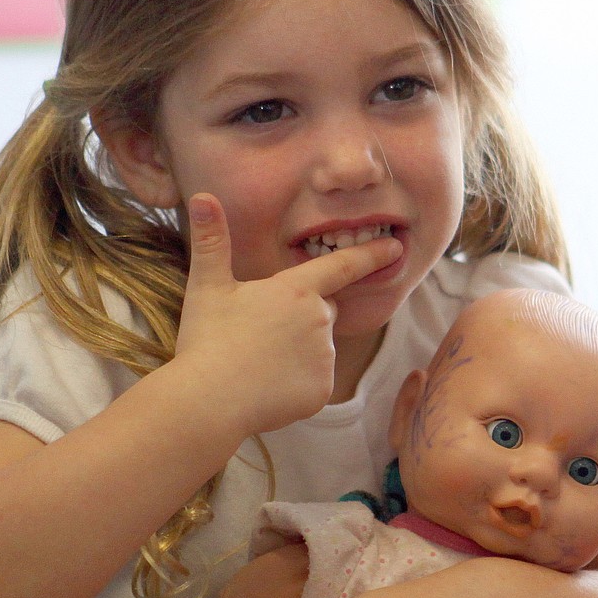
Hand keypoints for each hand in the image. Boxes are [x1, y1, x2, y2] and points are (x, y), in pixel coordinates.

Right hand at [177, 194, 401, 437]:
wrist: (208, 401)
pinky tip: (267, 387)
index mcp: (296, 290)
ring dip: (298, 352)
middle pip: (324, 310)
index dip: (370, 255)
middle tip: (261, 332)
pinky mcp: (322, 390)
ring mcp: (324, 357)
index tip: (395, 249)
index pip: (342, 266)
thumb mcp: (207, 286)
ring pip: (319, 348)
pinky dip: (297, 384)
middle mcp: (319, 320)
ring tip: (258, 362)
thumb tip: (201, 196)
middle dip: (303, 317)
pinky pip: (315, 381)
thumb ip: (212, 241)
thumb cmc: (207, 340)